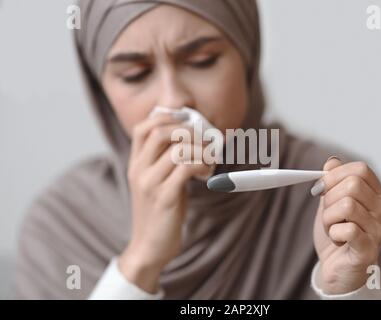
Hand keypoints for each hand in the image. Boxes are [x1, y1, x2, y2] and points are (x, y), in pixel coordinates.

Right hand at [118, 113, 212, 292]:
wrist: (149, 247)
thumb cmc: (158, 212)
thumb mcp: (156, 182)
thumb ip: (166, 162)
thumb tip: (192, 141)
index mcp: (135, 164)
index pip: (143, 128)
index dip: (165, 117)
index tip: (186, 119)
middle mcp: (139, 171)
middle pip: (160, 132)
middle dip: (188, 130)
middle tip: (204, 139)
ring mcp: (150, 184)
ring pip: (178, 150)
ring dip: (201, 150)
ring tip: (210, 159)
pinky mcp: (165, 198)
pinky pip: (186, 169)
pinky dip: (202, 165)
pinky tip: (207, 173)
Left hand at [312, 157, 380, 293]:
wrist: (336, 268)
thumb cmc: (337, 234)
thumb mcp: (331, 203)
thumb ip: (333, 182)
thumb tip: (332, 162)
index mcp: (376, 196)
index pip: (360, 169)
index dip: (334, 175)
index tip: (320, 188)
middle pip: (352, 185)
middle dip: (329, 198)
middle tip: (327, 214)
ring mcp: (379, 230)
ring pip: (347, 205)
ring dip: (328, 218)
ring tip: (332, 228)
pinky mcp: (368, 249)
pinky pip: (347, 228)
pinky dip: (333, 233)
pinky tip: (337, 239)